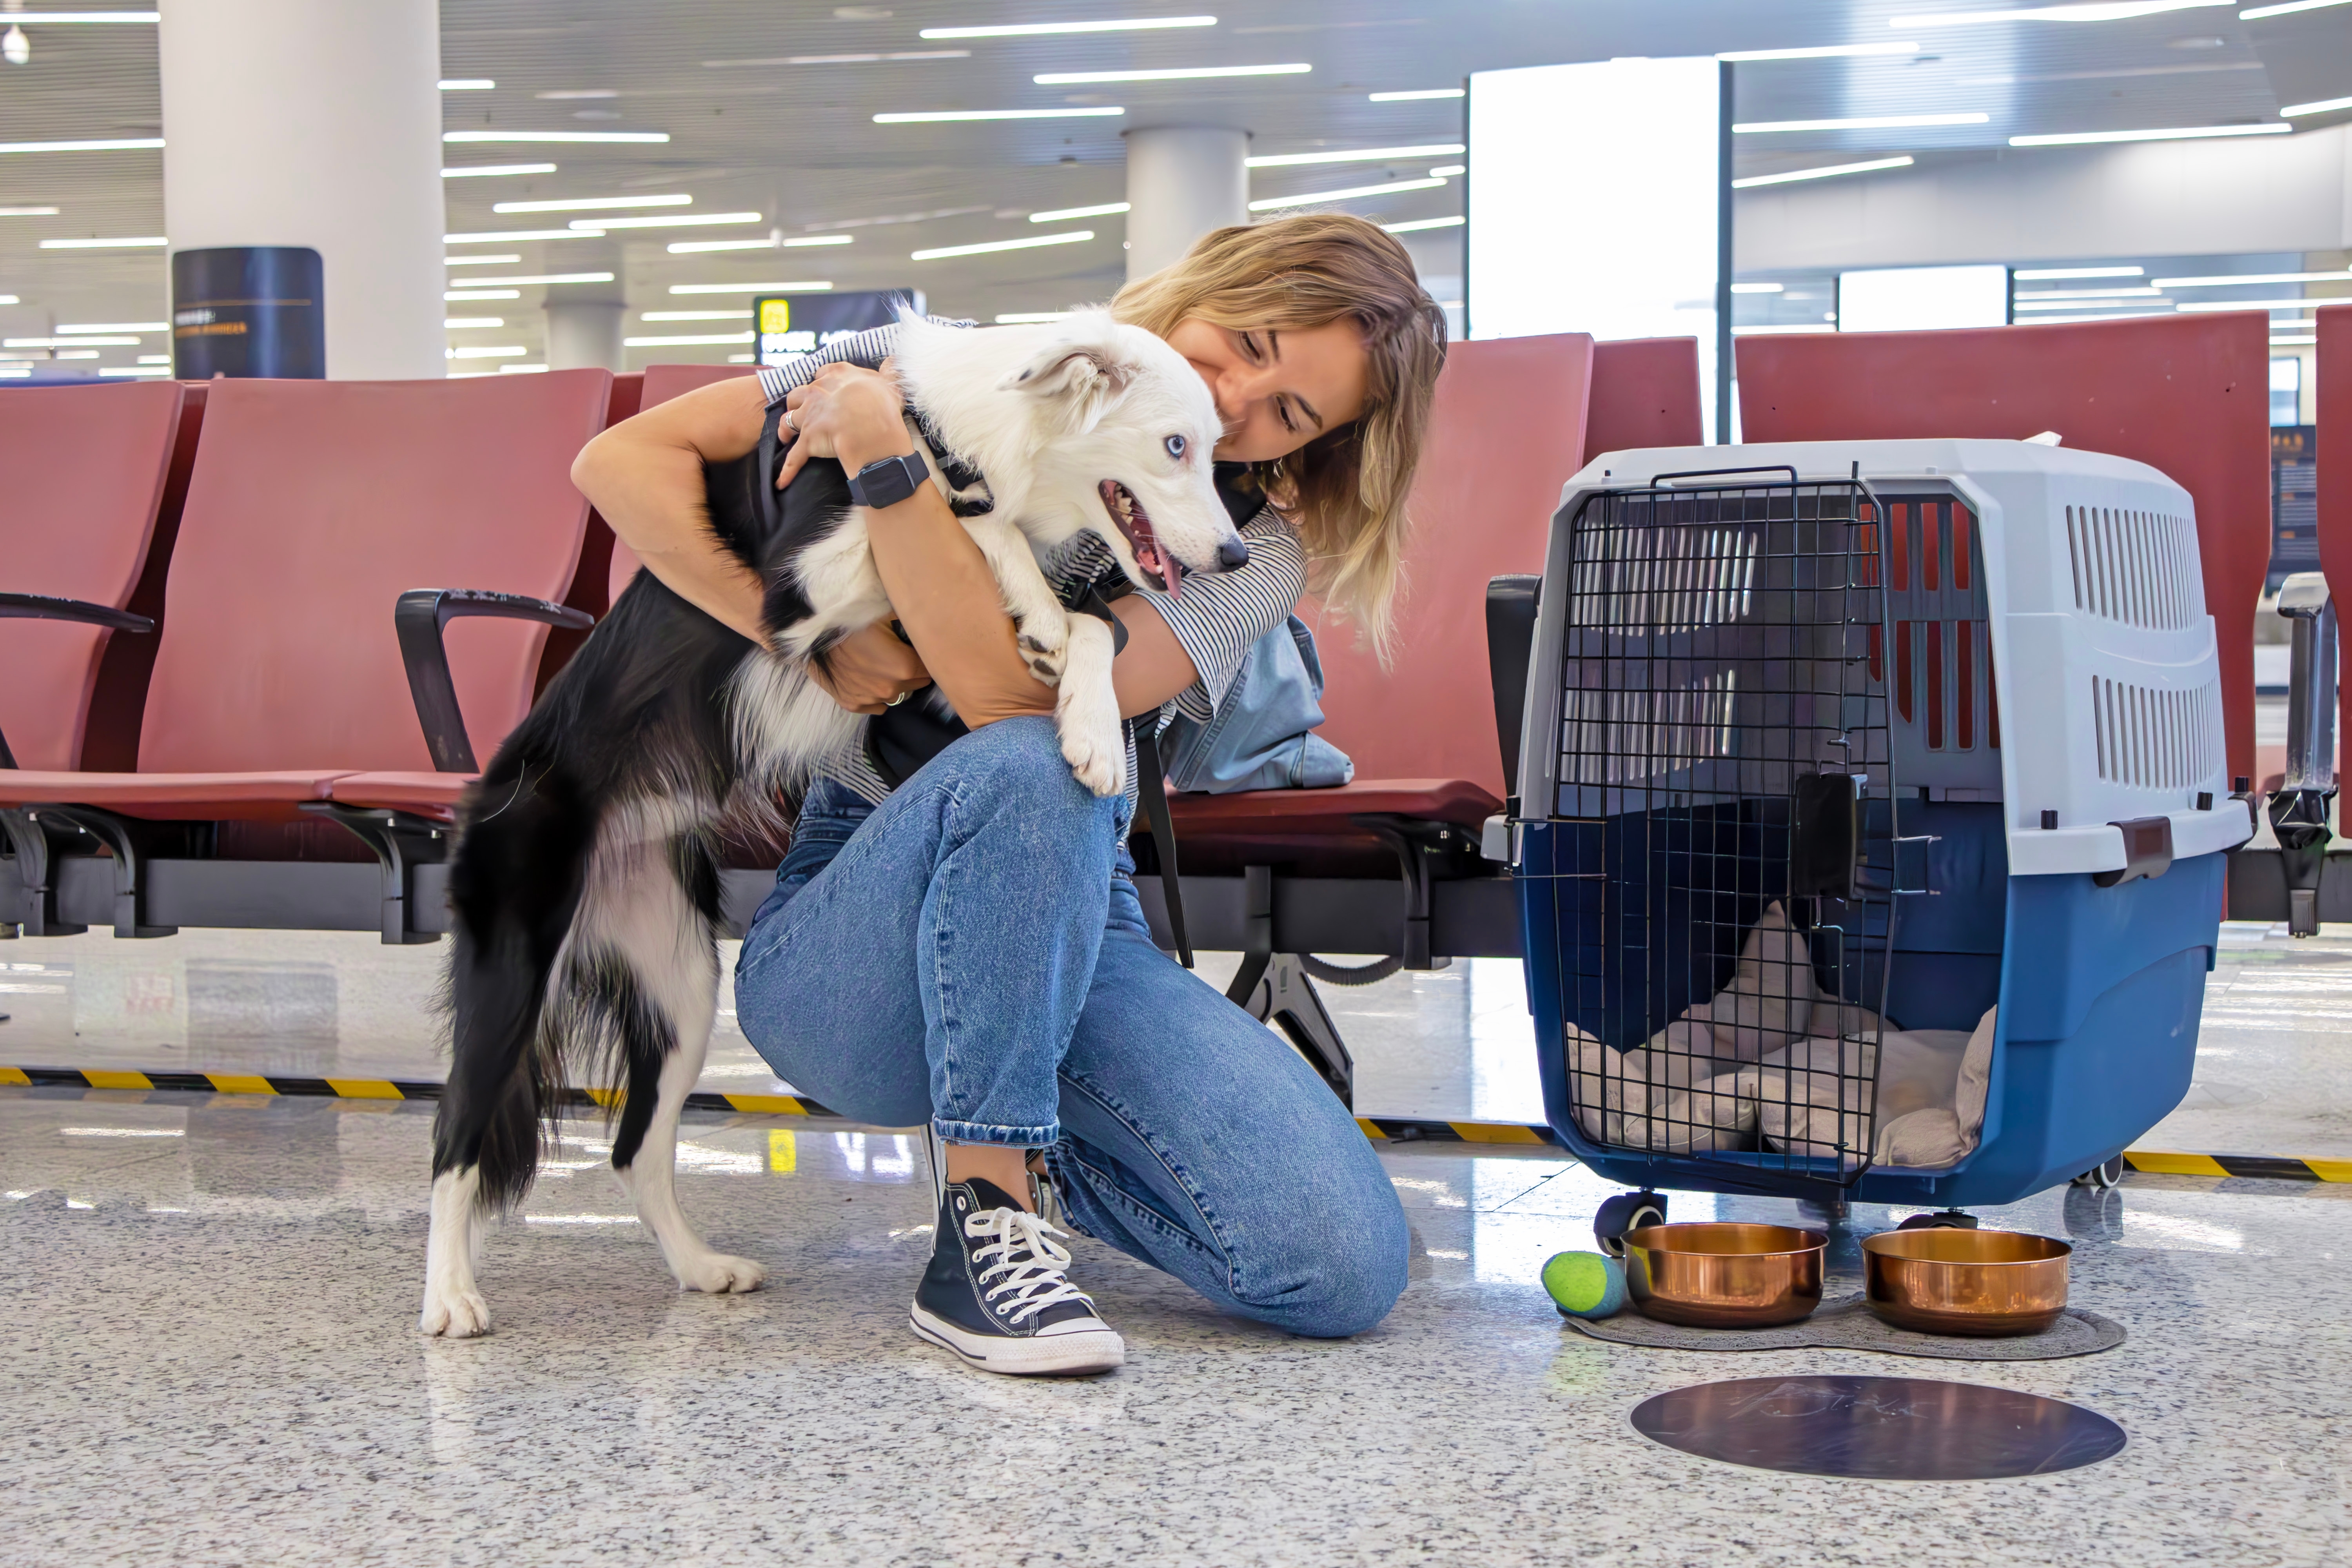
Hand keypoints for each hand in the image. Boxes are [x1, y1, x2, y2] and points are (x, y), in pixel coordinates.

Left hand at [776, 359, 914, 488]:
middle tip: (805, 413)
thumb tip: (892, 361)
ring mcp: (810, 416)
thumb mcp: (890, 384)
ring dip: (786, 428)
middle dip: (799, 403)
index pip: (822, 374)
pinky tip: (781, 482)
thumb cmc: (885, 409)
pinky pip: (794, 458)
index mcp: (837, 375)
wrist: (876, 433)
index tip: (827, 391)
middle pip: (799, 394)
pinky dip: (787, 471)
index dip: (823, 383)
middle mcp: (818, 391)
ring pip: (788, 419)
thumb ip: (888, 372)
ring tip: (787, 437)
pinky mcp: (808, 440)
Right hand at [810, 620, 932, 714]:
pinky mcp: (851, 704)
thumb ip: (910, 620)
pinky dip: (875, 695)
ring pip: (896, 695)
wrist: (809, 631)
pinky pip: (875, 706)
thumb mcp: (885, 610)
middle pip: (916, 684)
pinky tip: (867, 678)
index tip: (918, 647)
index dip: (927, 657)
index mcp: (905, 667)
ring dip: (894, 683)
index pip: (931, 669)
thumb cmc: (851, 618)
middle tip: (898, 652)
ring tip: (879, 664)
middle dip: (912, 670)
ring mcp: (869, 699)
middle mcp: (890, 689)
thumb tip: (926, 620)